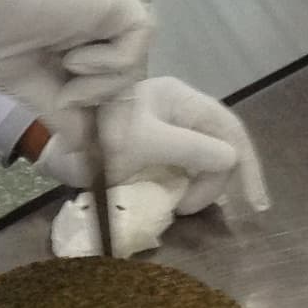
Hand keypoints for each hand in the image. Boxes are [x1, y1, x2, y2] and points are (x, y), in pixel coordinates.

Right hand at [0, 0, 150, 139]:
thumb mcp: (21, 84)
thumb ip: (58, 111)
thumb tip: (82, 146)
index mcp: (64, 36)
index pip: (101, 80)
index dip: (103, 114)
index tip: (102, 151)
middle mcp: (89, 21)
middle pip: (122, 74)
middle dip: (111, 108)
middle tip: (102, 139)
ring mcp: (104, 10)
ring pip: (131, 65)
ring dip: (100, 86)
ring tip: (65, 83)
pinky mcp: (115, 0)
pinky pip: (135, 43)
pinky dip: (108, 63)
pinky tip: (73, 59)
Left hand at [39, 75, 269, 216]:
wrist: (53, 143)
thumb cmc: (94, 136)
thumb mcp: (143, 143)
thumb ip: (189, 148)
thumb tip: (230, 159)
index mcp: (179, 98)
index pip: (228, 130)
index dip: (246, 165)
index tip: (254, 204)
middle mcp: (178, 109)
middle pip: (219, 146)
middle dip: (216, 181)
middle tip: (190, 209)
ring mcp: (167, 128)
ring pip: (203, 160)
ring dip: (200, 187)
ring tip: (181, 207)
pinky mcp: (154, 148)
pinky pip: (183, 168)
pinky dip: (186, 187)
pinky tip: (177, 202)